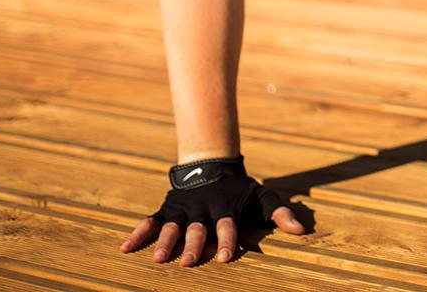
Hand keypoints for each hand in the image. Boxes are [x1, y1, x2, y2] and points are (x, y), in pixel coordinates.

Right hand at [119, 156, 305, 265]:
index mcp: (225, 209)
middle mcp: (203, 211)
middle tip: (190, 263)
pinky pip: (150, 221)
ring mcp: (183, 210)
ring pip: (173, 227)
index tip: (226, 257)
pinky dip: (139, 232)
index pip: (227, 226)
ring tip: (158, 259)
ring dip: (166, 242)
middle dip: (194, 246)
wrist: (213, 164)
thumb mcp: (263, 197)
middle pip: (198, 230)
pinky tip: (126, 247)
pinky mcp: (167, 209)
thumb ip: (280, 213)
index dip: (227, 240)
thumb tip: (301, 231)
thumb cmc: (241, 188)